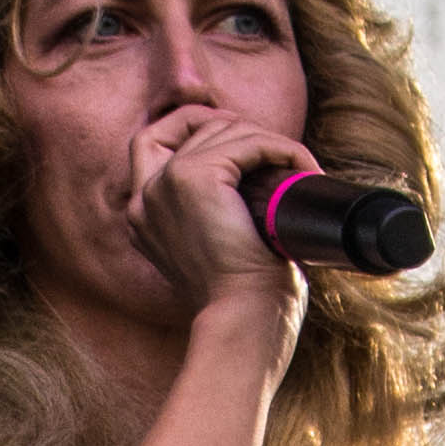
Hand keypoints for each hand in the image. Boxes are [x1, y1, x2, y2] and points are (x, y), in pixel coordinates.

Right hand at [124, 100, 311, 335]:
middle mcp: (144, 198)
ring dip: (268, 141)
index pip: (150, 141)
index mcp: (143, 217)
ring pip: (223, 130)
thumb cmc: (244, 299)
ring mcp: (165, 184)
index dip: (188, 124)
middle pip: (187, 123)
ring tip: (297, 170)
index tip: (232, 135)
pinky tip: (301, 169)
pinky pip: (248, 141)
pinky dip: (283, 148)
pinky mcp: (194, 177)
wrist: (245, 322)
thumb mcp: (218, 249)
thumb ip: (214, 214)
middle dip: (235, 127)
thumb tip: (256, 177)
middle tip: (273, 153)